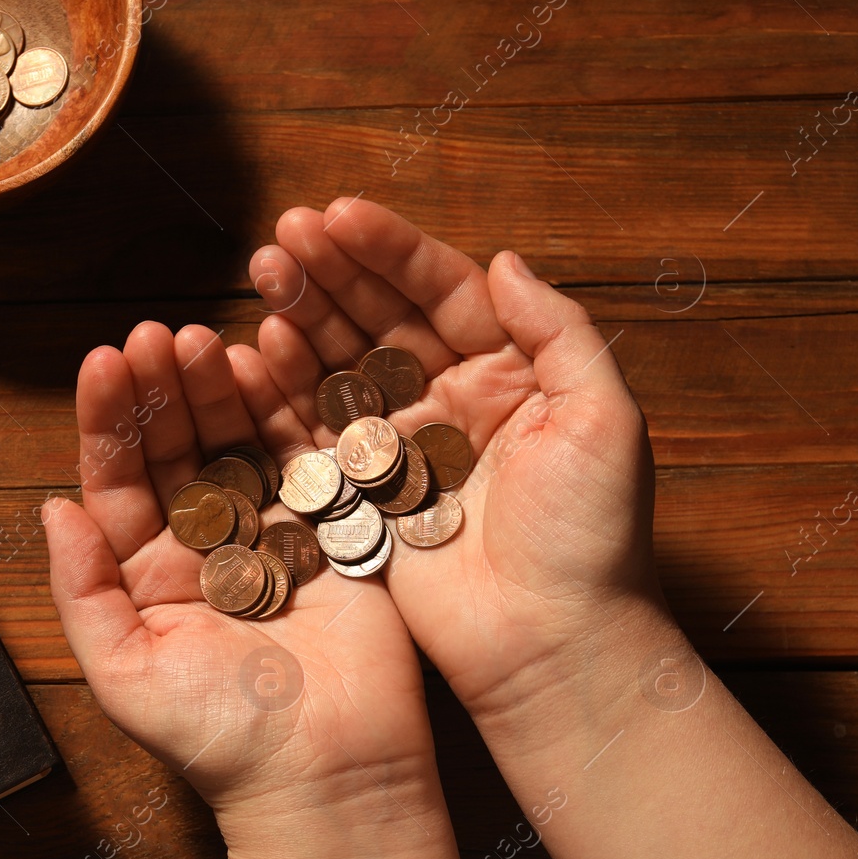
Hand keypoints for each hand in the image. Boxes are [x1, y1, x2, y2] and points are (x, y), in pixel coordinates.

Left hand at [43, 320, 442, 826]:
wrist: (328, 777)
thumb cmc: (219, 739)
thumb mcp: (123, 672)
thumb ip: (81, 590)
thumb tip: (51, 508)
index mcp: (148, 573)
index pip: (119, 481)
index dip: (109, 421)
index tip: (102, 362)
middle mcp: (206, 544)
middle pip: (176, 447)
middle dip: (161, 390)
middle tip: (155, 333)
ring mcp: (272, 531)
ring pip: (235, 439)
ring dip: (215, 388)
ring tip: (201, 339)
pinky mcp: (333, 529)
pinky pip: (303, 456)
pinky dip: (284, 409)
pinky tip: (263, 366)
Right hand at [245, 198, 663, 717]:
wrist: (552, 643)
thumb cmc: (591, 536)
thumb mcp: (602, 419)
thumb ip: (559, 332)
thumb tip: (505, 260)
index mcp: (509, 373)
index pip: (442, 292)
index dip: (390, 251)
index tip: (339, 214)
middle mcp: (448, 400)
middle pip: (380, 318)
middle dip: (332, 272)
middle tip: (282, 235)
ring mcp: (398, 448)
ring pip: (339, 365)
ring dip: (299, 317)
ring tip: (262, 273)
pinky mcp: (359, 496)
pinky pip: (312, 431)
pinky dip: (281, 390)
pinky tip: (255, 349)